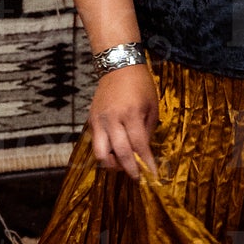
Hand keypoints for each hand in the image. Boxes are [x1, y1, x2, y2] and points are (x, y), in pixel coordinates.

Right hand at [89, 64, 158, 178]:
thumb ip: (147, 131)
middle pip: (118, 153)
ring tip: (124, 165)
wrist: (118, 66)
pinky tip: (115, 153)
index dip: (146, 163)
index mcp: (130, 114)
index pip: (138, 146)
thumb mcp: (152, 106)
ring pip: (100, 153)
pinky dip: (105, 152)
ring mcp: (98, 120)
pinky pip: (95, 143)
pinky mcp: (91, 120)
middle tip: (138, 177)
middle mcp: (112, 119)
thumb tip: (144, 152)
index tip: (152, 175)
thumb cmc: (140, 86)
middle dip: (129, 169)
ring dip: (112, 164)